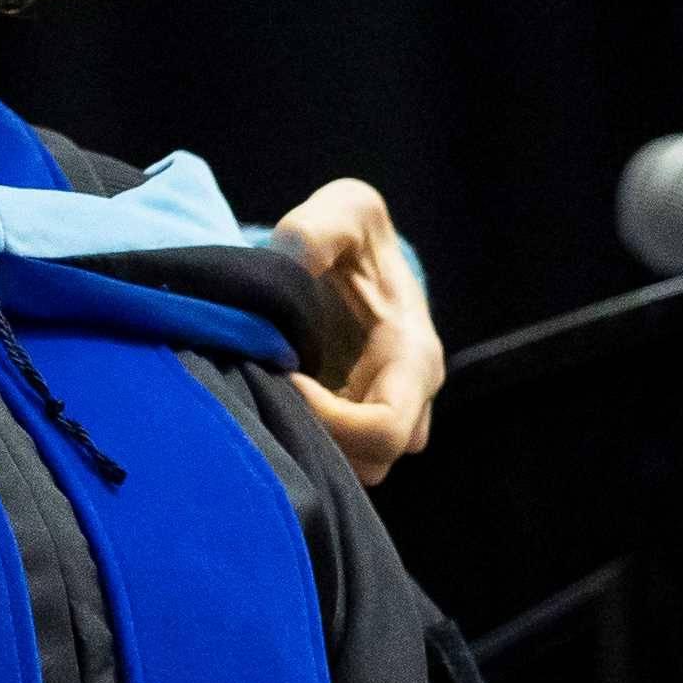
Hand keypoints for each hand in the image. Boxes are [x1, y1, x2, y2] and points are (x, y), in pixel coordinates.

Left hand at [275, 175, 443, 482]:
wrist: (352, 249)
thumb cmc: (348, 231)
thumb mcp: (340, 213)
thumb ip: (316, 233)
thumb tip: (287, 269)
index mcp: (414, 356)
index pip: (384, 429)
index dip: (330, 421)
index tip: (285, 378)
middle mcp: (412, 397)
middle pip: (372, 462)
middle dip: (318, 439)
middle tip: (267, 395)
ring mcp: (387, 415)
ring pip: (356, 469)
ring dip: (312, 447)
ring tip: (268, 400)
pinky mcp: (359, 423)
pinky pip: (339, 458)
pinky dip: (305, 443)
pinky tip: (271, 406)